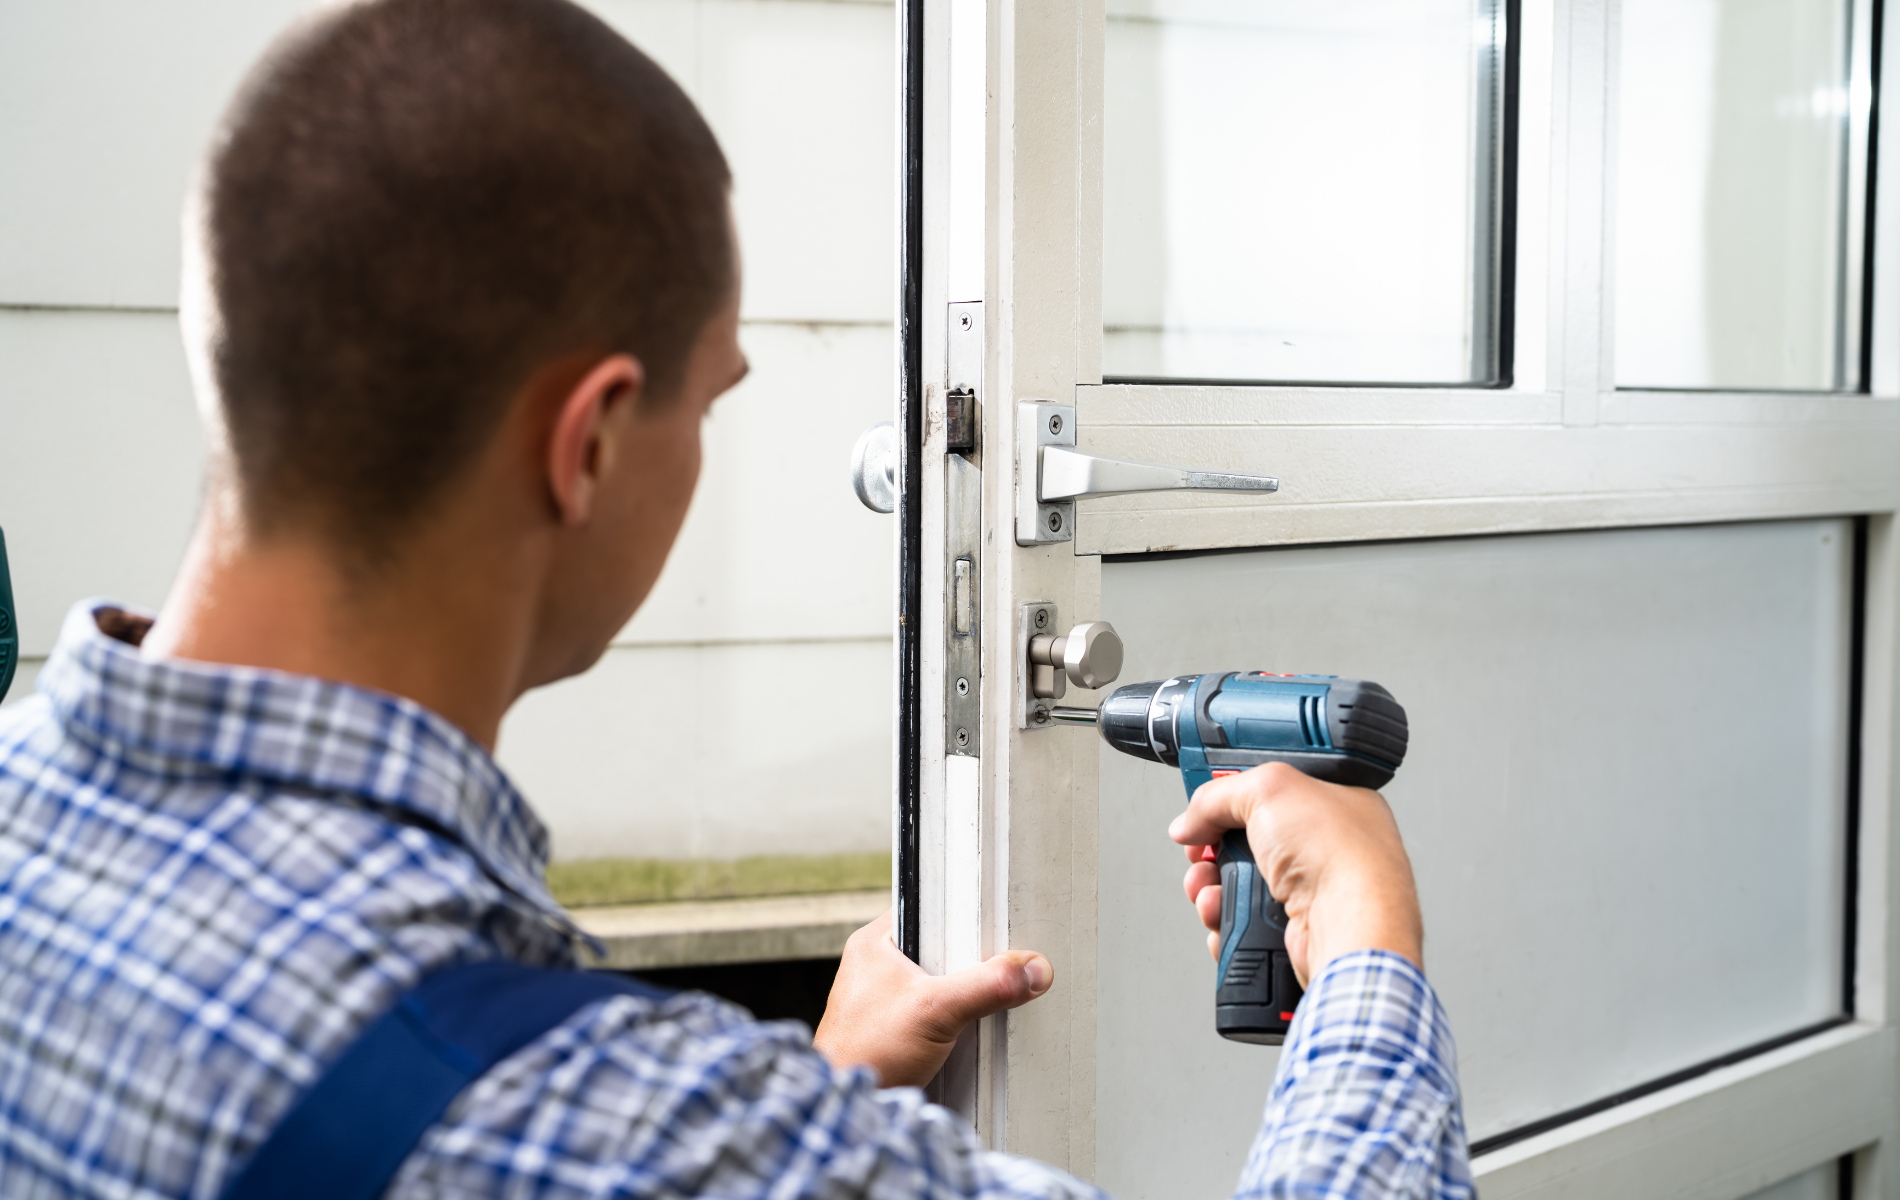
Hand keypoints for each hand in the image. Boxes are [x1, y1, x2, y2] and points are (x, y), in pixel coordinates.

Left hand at [813, 910, 1052, 1087]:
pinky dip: (953, 1020)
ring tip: (974, 1004)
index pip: (929, 910)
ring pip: (940, 982)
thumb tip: (1027, 971)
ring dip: (961, 995)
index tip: (993, 929)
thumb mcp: (936, 1011)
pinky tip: (961, 1031)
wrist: (848, 1110)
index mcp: (874, 942)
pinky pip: (936, 1010)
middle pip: (941, 948)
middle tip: (989, 971)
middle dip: (968, 962)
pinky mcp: (897, 1027)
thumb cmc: (864, 1054)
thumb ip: (986, 986)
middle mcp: (877, 965)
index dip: (963, 917)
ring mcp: (886, 998)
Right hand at [1170, 762, 1422, 984]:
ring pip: (1237, 887)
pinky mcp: (1292, 932)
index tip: (1205, 808)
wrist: (1349, 926)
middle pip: (1245, 843)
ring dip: (1211, 889)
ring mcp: (1309, 894)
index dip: (1232, 799)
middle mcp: (1322, 850)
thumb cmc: (1340, 855)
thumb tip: (1190, 821)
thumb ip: (1218, 795)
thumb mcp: (1269, 789)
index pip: (1269, 794)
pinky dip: (1224, 923)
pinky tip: (1224, 915)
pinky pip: (1242, 925)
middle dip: (1211, 849)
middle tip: (1201, 850)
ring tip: (1210, 889)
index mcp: (1331, 806)